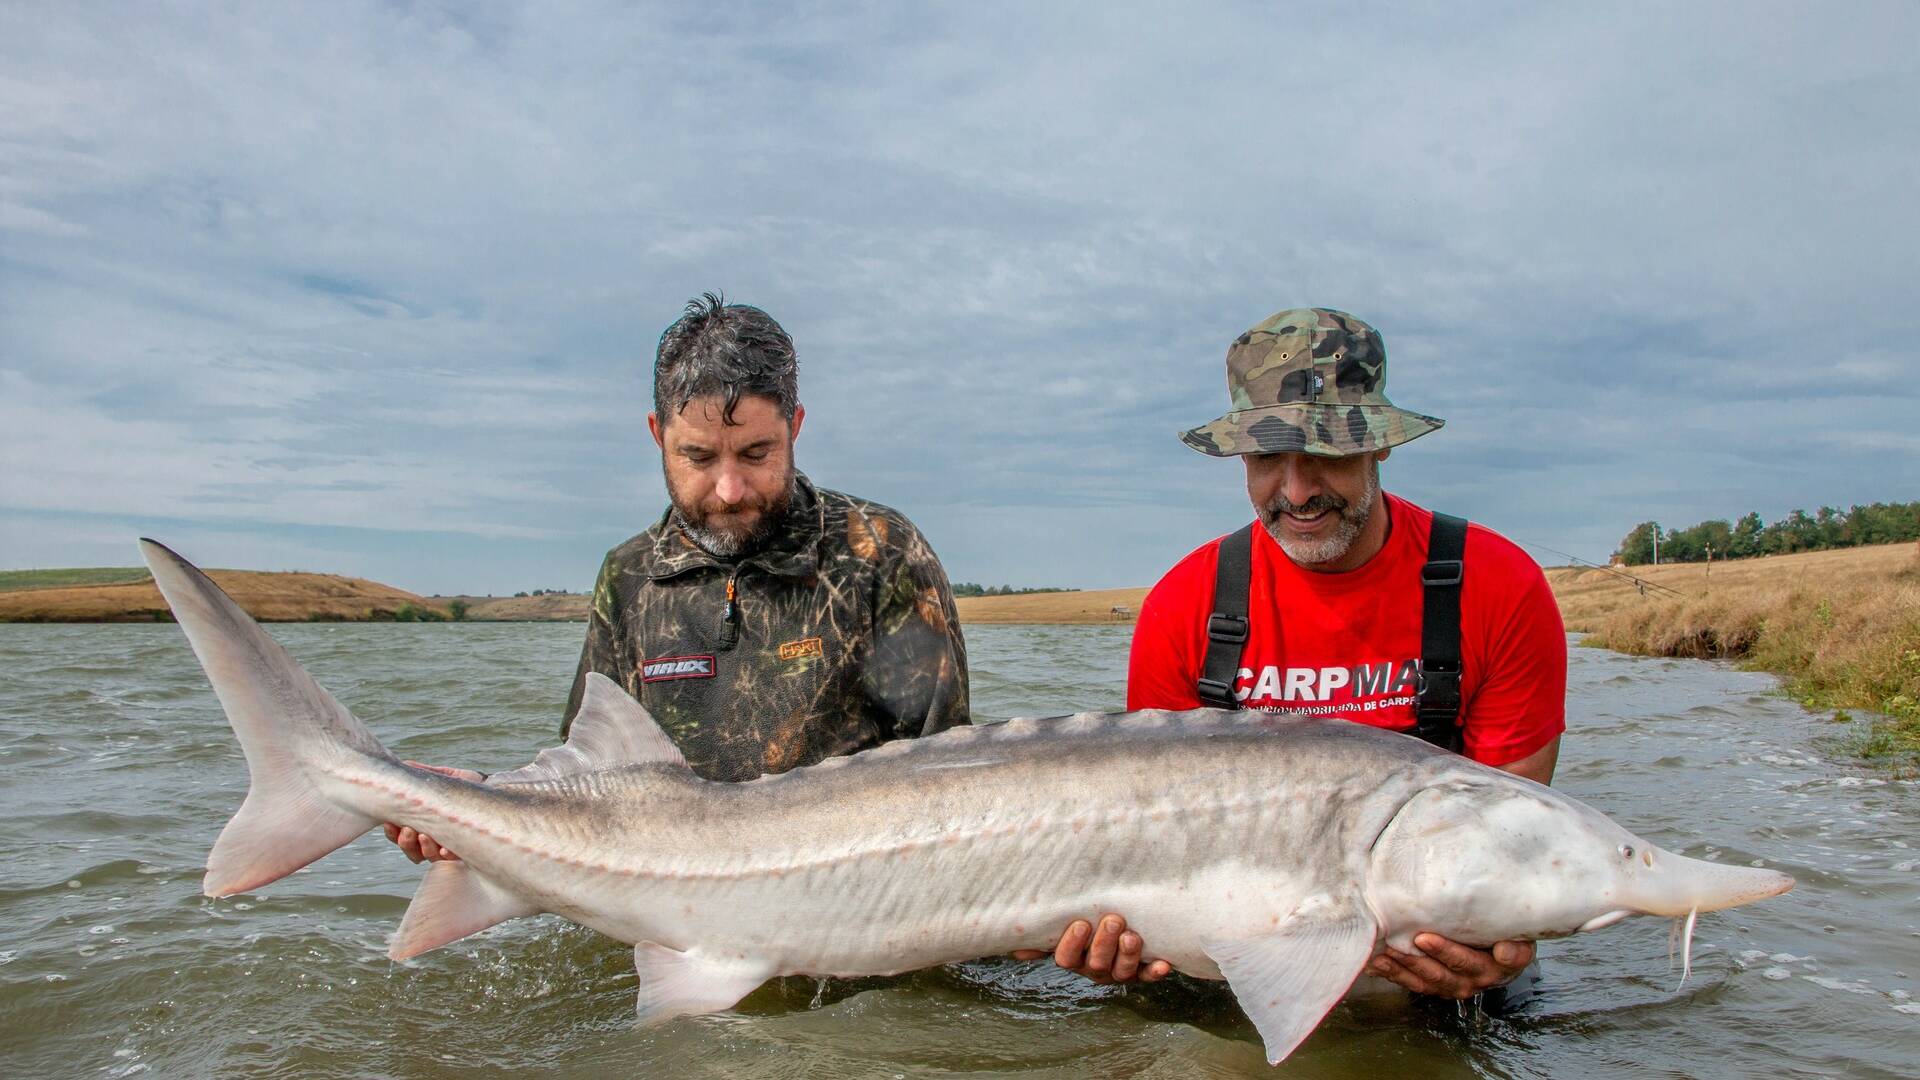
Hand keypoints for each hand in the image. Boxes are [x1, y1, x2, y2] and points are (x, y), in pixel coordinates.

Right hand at [382, 762, 484, 863]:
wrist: (500, 790)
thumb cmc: (471, 785)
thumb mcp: (448, 778)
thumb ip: (426, 774)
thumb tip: (404, 764)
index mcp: (423, 822)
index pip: (399, 833)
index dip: (392, 831)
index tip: (390, 822)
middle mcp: (434, 838)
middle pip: (410, 849)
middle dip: (405, 842)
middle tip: (408, 830)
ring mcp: (449, 846)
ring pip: (428, 856)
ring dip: (423, 848)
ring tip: (424, 836)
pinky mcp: (467, 850)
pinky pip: (454, 858)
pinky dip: (447, 854)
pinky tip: (446, 850)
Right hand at [1012, 914, 1171, 984]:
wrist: (1120, 921)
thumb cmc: (1086, 920)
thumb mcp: (1061, 924)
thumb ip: (1043, 931)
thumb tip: (1016, 946)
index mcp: (1074, 957)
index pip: (1066, 958)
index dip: (1072, 944)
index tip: (1081, 924)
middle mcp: (1094, 968)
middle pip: (1096, 964)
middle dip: (1104, 943)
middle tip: (1113, 920)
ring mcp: (1118, 971)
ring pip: (1121, 971)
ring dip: (1128, 954)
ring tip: (1132, 935)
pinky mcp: (1141, 971)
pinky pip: (1147, 975)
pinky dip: (1155, 971)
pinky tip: (1164, 963)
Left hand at [1368, 934, 1532, 999]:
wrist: (1505, 939)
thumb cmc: (1508, 929)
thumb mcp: (1520, 932)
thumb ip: (1515, 944)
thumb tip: (1504, 951)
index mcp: (1497, 968)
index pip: (1471, 963)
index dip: (1448, 952)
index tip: (1426, 938)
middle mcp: (1475, 980)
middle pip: (1443, 974)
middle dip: (1417, 959)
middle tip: (1395, 942)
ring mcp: (1454, 984)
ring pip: (1425, 981)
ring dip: (1402, 968)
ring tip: (1382, 954)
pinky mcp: (1436, 984)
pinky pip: (1414, 982)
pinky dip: (1394, 973)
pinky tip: (1376, 963)